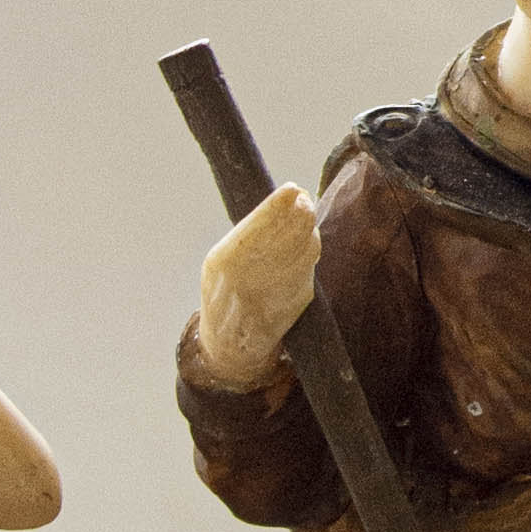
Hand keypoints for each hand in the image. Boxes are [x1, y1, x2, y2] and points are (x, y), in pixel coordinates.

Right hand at [194, 187, 320, 386]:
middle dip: (300, 214)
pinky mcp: (298, 299)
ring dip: (308, 230)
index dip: (279, 207)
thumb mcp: (220, 261)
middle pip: (287, 235)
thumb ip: (249, 234)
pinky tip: (308, 241)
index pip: (258, 226)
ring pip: (304, 249)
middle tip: (304, 200)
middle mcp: (250, 276)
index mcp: (225, 261)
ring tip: (305, 215)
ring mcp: (276, 289)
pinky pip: (310, 267)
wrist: (232, 341)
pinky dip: (310, 250)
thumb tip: (287, 200)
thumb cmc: (224, 290)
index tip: (293, 190)